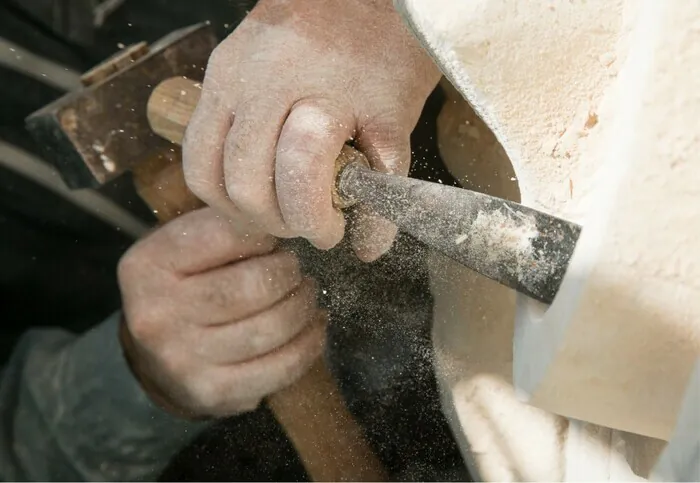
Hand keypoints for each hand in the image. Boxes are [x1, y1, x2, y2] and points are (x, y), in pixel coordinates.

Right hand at [117, 207, 325, 417]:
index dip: (264, 232)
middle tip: (294, 269)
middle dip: (289, 273)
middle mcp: (158, 315)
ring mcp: (184, 359)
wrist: (152, 359)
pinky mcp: (213, 392)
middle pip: (254, 286)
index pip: (225, 235)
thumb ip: (223, 227)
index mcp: (149, 266)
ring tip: (306, 294)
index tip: (273, 237)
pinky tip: (313, 327)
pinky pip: (280, 367)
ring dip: (303, 307)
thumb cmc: (182, 287)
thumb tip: (285, 219)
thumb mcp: (182, 248)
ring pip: (272, 328)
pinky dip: (309, 344)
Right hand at [182, 0, 440, 261]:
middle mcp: (260, 84)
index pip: (298, 178)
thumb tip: (367, 248)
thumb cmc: (386, 50)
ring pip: (206, 172)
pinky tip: (250, 180)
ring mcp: (228, 78)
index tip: (334, 230)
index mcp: (316, 92)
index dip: (315, 219)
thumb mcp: (398, 118)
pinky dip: (217, 178)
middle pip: (243, 185)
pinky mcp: (213, 75)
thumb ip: (384, 185)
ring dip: (239, 207)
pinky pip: (195, 146)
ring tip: (274, 209)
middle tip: (305, 224)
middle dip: (276, 221)